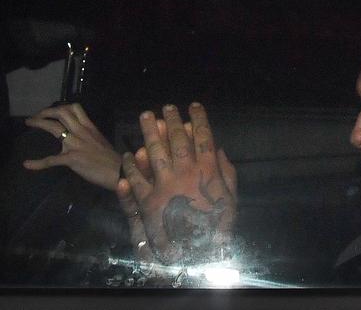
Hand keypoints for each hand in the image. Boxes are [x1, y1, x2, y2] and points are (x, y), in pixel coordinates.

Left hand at [23, 103, 121, 190]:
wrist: (119, 172)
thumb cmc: (112, 159)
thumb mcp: (101, 141)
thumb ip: (88, 135)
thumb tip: (79, 136)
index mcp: (89, 127)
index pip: (74, 108)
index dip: (59, 107)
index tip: (51, 112)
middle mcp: (81, 132)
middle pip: (61, 113)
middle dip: (46, 112)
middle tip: (36, 117)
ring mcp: (75, 145)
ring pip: (54, 128)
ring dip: (39, 123)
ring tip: (30, 123)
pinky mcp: (71, 159)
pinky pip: (51, 160)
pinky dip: (37, 163)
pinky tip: (27, 164)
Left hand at [118, 103, 236, 264]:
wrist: (197, 255)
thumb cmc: (217, 227)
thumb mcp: (231, 200)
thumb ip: (226, 174)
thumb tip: (219, 150)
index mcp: (207, 172)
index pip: (203, 138)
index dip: (199, 120)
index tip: (194, 106)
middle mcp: (184, 173)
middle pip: (176, 140)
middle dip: (171, 120)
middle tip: (167, 107)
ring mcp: (163, 185)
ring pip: (154, 152)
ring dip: (149, 133)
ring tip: (146, 116)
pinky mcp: (146, 201)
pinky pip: (136, 178)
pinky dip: (131, 166)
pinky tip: (128, 155)